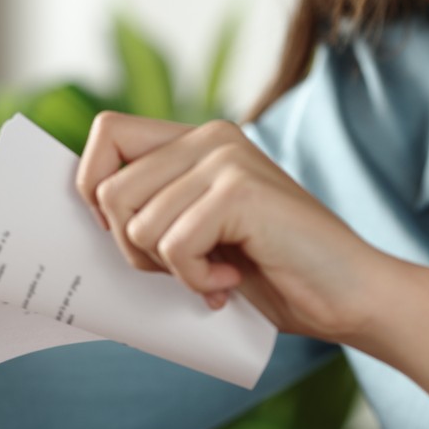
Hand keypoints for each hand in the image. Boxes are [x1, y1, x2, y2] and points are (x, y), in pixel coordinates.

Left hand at [74, 111, 391, 344]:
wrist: (345, 294)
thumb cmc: (265, 268)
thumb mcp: (193, 229)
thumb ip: (150, 205)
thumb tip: (83, 210)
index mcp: (193, 140)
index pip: (106, 134)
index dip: (92, 185)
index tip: (117, 228)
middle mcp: (209, 138)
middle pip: (109, 190)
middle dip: (132, 247)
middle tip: (180, 265)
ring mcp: (226, 160)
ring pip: (137, 223)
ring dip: (169, 267)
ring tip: (214, 271)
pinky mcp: (240, 191)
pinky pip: (174, 245)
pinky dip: (197, 278)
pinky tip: (233, 278)